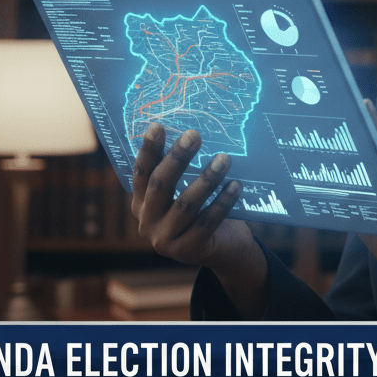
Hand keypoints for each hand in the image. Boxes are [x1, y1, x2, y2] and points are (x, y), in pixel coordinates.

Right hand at [130, 124, 267, 314]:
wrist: (224, 251)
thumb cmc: (203, 212)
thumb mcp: (186, 192)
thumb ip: (181, 172)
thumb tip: (191, 134)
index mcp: (141, 204)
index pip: (141, 173)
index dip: (148, 150)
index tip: (157, 126)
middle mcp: (147, 223)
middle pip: (160, 185)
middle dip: (178, 158)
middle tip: (194, 135)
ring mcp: (165, 240)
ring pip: (186, 204)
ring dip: (207, 179)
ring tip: (225, 159)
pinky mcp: (188, 251)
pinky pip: (207, 222)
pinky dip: (223, 202)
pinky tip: (236, 185)